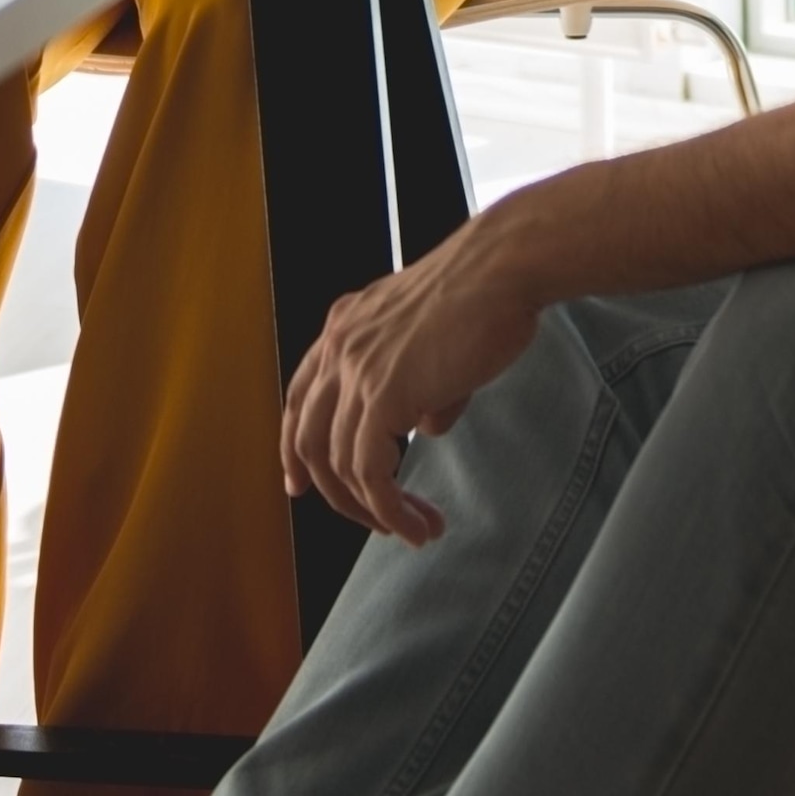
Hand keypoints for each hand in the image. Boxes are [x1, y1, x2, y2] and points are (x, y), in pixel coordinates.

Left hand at [282, 220, 542, 542]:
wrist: (501, 268)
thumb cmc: (484, 293)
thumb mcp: (432, 335)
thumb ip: (418, 382)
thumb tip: (426, 427)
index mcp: (344, 324)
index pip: (300, 396)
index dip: (293, 446)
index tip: (298, 484)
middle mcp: (339, 346)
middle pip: (308, 438)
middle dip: (332, 491)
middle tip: (368, 521)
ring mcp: (356, 370)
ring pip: (339, 464)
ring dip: (375, 510)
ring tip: (417, 528)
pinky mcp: (384, 396)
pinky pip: (371, 473)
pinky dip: (390, 510)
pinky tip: (418, 525)